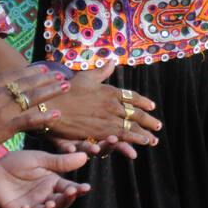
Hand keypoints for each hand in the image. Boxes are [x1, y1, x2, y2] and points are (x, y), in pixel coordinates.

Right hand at [0, 64, 67, 159]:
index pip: (15, 75)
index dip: (31, 71)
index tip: (44, 68)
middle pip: (28, 84)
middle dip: (47, 79)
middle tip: (62, 75)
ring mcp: (4, 110)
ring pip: (32, 98)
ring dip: (51, 91)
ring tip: (65, 87)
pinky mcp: (6, 127)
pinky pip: (29, 120)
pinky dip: (44, 117)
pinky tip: (57, 114)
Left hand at [0, 150, 90, 207]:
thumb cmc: (16, 163)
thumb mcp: (39, 159)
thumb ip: (60, 162)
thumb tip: (84, 157)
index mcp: (52, 183)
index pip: (69, 189)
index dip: (78, 190)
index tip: (86, 188)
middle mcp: (45, 197)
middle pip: (60, 204)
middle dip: (67, 200)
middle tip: (70, 193)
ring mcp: (32, 206)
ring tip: (51, 203)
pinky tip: (26, 207)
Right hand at [39, 61, 159, 158]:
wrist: (49, 103)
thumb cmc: (65, 90)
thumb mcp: (84, 77)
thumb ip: (100, 72)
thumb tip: (112, 60)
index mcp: (109, 91)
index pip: (131, 96)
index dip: (143, 101)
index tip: (151, 106)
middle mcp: (110, 105)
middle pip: (134, 114)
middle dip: (147, 121)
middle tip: (158, 126)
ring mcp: (105, 118)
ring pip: (129, 127)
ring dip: (141, 134)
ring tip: (151, 140)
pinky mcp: (97, 131)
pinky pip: (117, 137)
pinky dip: (129, 141)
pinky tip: (138, 146)